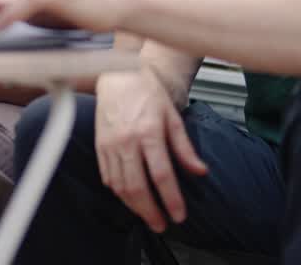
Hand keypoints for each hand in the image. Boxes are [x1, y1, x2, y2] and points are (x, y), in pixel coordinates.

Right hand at [94, 68, 207, 232]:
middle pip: (137, 187)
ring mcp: (110, 145)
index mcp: (148, 132)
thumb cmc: (147, 92)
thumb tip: (200, 171)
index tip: (179, 215)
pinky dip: (119, 193)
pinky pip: (108, 177)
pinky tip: (130, 199)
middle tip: (162, 225)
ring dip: (134, 207)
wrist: (118, 75)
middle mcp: (126, 141)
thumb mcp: (172, 116)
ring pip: (120, 186)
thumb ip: (184, 148)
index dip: (171, 199)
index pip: (161, 174)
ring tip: (148, 216)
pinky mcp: (99, 147)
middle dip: (150, 211)